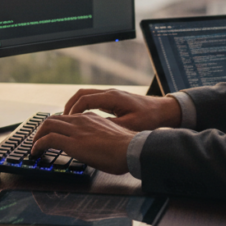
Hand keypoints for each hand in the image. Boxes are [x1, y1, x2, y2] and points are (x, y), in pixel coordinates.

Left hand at [31, 113, 135, 174]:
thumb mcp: (110, 136)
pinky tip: (36, 152)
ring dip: (38, 136)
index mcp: (90, 118)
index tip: (52, 133)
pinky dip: (38, 145)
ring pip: (48, 125)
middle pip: (53, 119)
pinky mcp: (72, 142)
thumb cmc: (126, 147)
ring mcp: (76, 130)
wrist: (131, 149)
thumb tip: (96, 145)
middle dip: (42, 129)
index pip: (67, 117)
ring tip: (34, 146)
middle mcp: (81, 120)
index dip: (56, 125)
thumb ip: (99, 136)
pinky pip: (48, 139)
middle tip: (38, 139)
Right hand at [63, 88, 181, 131]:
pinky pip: (93, 101)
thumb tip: (91, 131)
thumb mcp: (130, 126)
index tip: (65, 122)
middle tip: (60, 120)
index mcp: (112, 98)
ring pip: (86, 96)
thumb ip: (110, 127)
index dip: (72, 110)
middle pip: (81, 94)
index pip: (84, 99)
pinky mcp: (114, 101)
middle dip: (69, 107)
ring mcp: (112, 96)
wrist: (164, 111)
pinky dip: (84, 108)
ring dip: (75, 107)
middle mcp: (110, 94)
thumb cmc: (150, 118)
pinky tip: (82, 120)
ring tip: (67, 121)